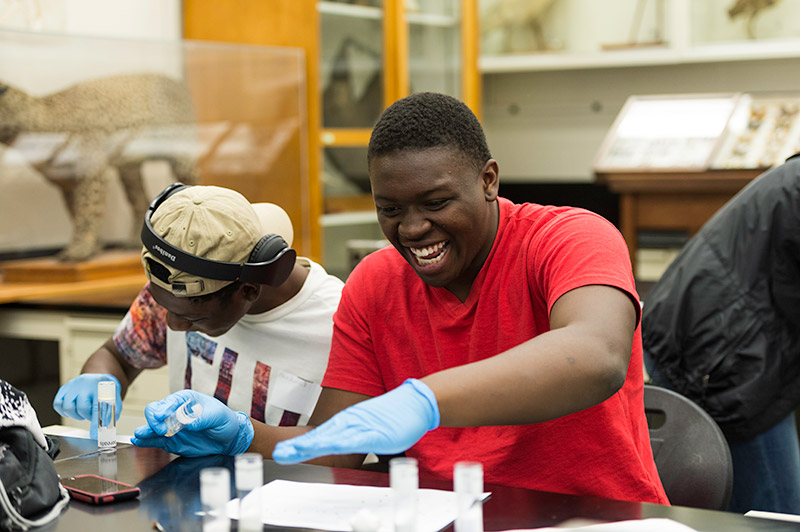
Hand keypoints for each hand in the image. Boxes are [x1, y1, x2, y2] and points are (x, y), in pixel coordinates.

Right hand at [52, 374, 121, 438]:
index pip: (97, 407)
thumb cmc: (106, 391)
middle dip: (87, 416)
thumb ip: (112, 413)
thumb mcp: (114, 399)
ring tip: (82, 412)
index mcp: (100, 387)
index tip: (95, 434)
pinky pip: (58, 404)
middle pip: (81, 408)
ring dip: (75, 415)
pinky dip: (64, 411)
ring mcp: (72, 386)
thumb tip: (107, 428)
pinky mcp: (64, 388)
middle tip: (91, 415)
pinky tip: (74, 409)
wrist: (99, 378)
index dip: (95, 422)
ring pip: (68, 407)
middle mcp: (85, 385)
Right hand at [131, 390, 253, 456]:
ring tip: (139, 435)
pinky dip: (146, 440)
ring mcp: (171, 426)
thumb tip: (188, 422)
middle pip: (156, 411)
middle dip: (154, 419)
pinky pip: (155, 440)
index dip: (164, 408)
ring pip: (152, 426)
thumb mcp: (218, 416)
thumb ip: (203, 418)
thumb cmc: (224, 421)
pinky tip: (138, 441)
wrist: (228, 438)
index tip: (162, 416)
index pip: (170, 401)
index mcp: (186, 400)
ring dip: (146, 430)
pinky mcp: (170, 441)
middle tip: (160, 429)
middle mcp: (175, 412)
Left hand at [273, 378, 439, 463]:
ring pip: (334, 437)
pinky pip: (358, 439)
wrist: (414, 402)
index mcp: (346, 423)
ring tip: (296, 450)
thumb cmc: (391, 416)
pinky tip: (331, 446)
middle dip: (299, 447)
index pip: (318, 435)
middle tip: (280, 453)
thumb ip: (352, 436)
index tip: (282, 451)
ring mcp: (362, 426)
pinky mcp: (377, 433)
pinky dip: (342, 442)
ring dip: (315, 444)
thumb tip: (338, 444)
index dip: (300, 444)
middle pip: (320, 437)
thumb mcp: (366, 427)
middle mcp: (350, 423)